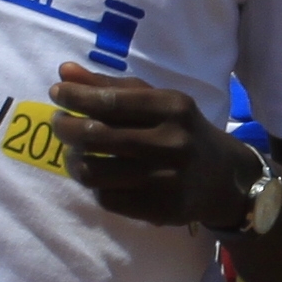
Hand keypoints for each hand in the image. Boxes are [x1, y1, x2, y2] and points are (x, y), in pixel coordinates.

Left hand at [44, 66, 251, 230]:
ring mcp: (166, 180)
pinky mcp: (159, 209)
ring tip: (72, 152)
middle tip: (59, 123)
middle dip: (65, 127)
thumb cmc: (183, 131)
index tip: (57, 92)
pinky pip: (106, 198)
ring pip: (94, 172)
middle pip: (96, 136)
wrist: (224, 179)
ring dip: (72, 160)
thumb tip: (64, 72)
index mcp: (173, 108)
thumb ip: (112, 87)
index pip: (110, 101)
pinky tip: (98, 175)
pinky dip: (94, 185)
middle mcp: (171, 143)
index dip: (76, 97)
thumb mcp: (158, 102)